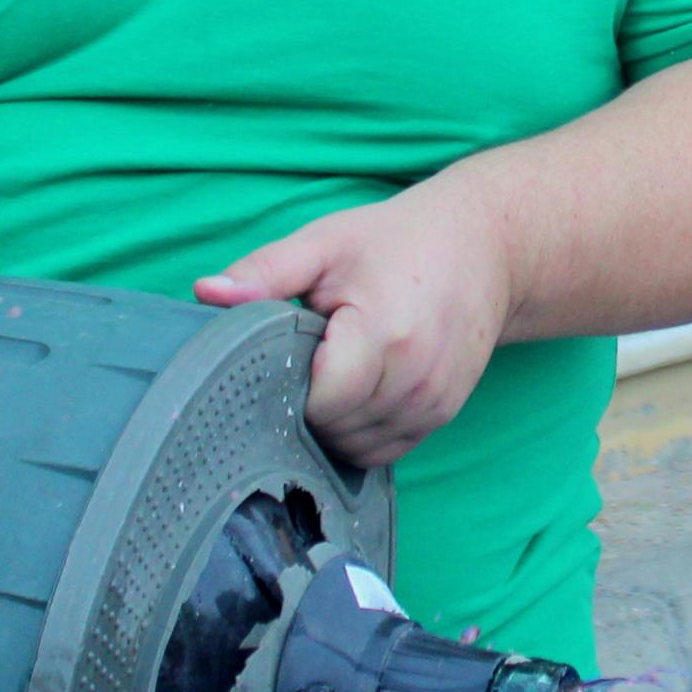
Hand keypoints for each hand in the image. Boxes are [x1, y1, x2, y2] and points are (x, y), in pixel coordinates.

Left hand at [195, 177, 515, 468]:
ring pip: (358, 447)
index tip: (282, 357)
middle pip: (335, 430)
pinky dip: (361, 434)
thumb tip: (204, 293)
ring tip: (329, 376)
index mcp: (385, 333)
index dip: (288, 388)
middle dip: (306, 406)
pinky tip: (354, 396)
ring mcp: (435, 401)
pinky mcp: (444, 414)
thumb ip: (265, 272)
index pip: (318, 403)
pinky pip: (387, 450)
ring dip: (333, 425)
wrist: (487, 246)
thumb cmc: (399, 241)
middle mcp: (417, 377)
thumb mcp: (327, 242)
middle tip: (302, 362)